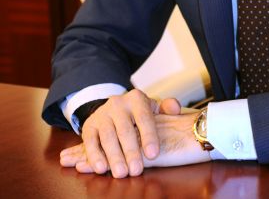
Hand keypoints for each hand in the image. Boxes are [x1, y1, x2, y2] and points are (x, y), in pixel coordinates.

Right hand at [60, 89, 181, 177]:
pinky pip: (90, 141)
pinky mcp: (89, 125)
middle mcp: (118, 103)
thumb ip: (166, 108)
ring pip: (108, 136)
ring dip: (114, 156)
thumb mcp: (153, 108)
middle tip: (136, 170)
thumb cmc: (139, 114)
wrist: (114, 109)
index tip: (153, 154)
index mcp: (136, 99)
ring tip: (121, 173)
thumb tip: (175, 108)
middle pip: (125, 130)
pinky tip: (101, 168)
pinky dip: (95, 155)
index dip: (149, 136)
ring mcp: (102, 114)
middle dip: (131, 152)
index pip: (144, 118)